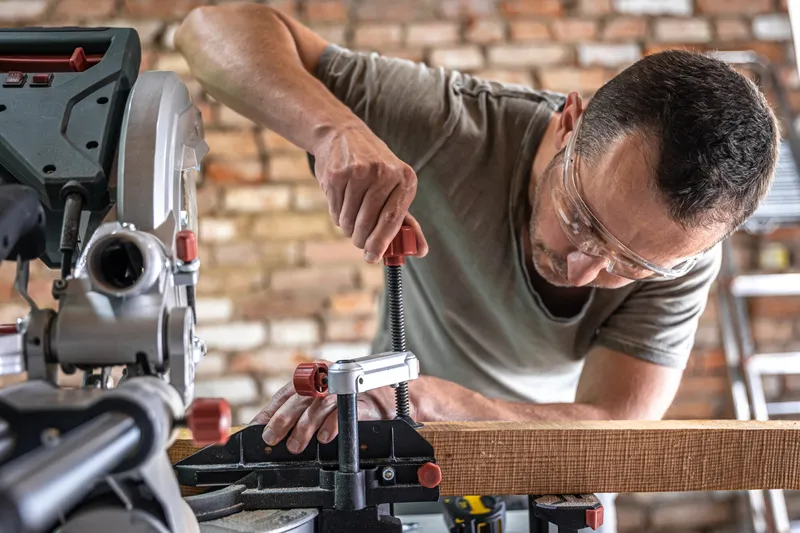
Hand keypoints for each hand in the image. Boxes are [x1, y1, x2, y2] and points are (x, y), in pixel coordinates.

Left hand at [250, 375, 403, 452]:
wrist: (388, 401)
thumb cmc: (352, 401)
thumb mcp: (322, 402)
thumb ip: (300, 411)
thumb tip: (272, 429)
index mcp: (314, 376)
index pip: (286, 392)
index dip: (270, 411)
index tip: (256, 429)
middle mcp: (328, 379)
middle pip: (300, 398)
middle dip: (282, 420)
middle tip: (271, 439)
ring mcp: (346, 389)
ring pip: (318, 406)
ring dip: (304, 428)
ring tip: (295, 446)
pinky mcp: (363, 402)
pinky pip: (344, 413)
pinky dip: (331, 426)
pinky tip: (324, 438)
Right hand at [313, 124, 428, 263]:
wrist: (343, 135)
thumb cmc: (375, 170)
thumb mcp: (396, 188)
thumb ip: (407, 221)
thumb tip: (420, 251)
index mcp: (405, 178)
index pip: (393, 219)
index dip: (381, 242)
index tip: (373, 256)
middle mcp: (383, 173)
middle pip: (368, 223)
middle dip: (362, 239)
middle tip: (359, 241)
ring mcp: (358, 172)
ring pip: (350, 220)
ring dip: (348, 228)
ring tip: (350, 216)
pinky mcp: (337, 174)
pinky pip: (336, 210)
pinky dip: (337, 214)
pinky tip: (341, 201)